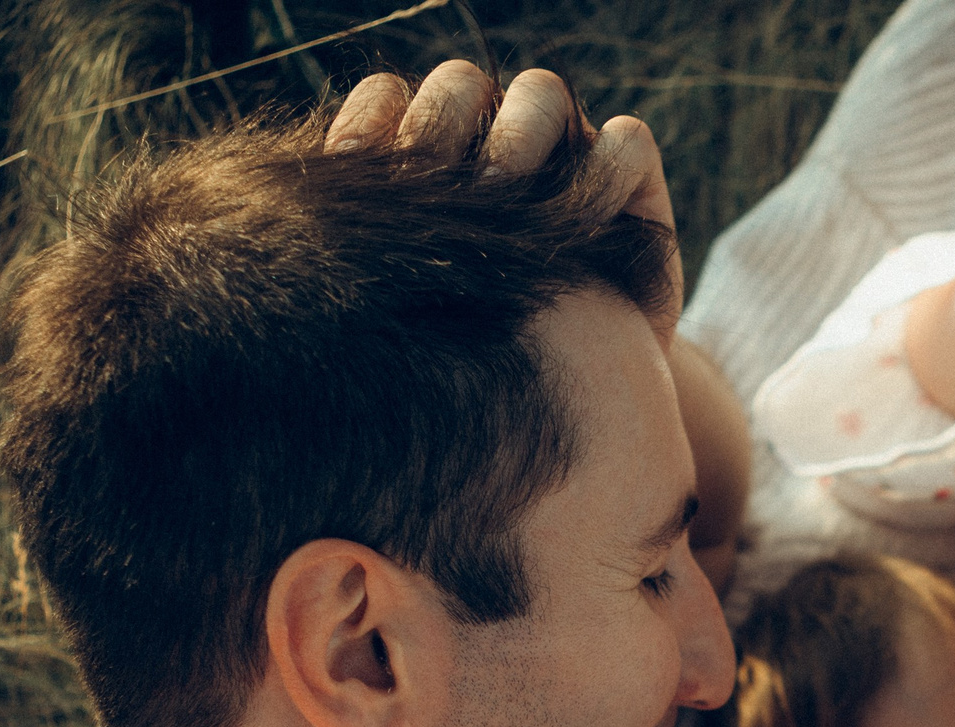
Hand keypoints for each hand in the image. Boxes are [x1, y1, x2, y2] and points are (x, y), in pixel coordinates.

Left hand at [326, 63, 683, 338]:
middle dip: (449, 122)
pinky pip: (628, 143)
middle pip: (461, 84)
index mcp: (426, 169)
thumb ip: (373, 254)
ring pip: (541, 93)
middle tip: (442, 189)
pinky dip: (607, 168)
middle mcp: (492, 151)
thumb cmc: (479, 372)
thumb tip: (323, 202)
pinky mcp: (631, 187)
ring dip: (523, 132)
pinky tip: (587, 226)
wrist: (575, 414)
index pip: (390, 100)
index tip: (365, 172)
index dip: (377, 122)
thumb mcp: (412, 318)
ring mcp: (563, 161)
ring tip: (511, 196)